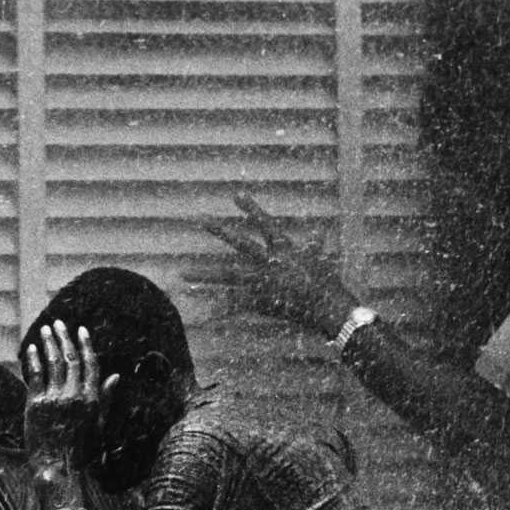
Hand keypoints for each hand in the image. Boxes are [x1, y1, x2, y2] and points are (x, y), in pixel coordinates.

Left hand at [22, 321, 114, 467]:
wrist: (59, 468)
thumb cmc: (81, 450)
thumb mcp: (99, 424)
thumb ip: (106, 398)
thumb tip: (115, 376)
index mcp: (92, 399)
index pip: (90, 364)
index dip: (85, 344)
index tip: (81, 330)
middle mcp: (75, 395)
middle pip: (70, 358)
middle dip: (64, 337)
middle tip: (58, 323)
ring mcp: (55, 399)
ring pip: (52, 363)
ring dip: (48, 343)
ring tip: (45, 330)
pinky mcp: (36, 404)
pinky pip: (35, 375)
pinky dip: (33, 359)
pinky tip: (31, 349)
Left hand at [197, 193, 362, 337]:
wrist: (328, 306)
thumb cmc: (328, 283)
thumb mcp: (321, 261)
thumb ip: (315, 247)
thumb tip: (319, 234)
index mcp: (283, 249)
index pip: (265, 224)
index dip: (252, 209)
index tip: (236, 194)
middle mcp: (268, 262)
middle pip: (239, 243)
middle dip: (219, 231)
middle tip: (200, 219)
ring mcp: (261, 281)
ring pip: (227, 275)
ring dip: (203, 275)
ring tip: (181, 273)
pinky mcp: (259, 301)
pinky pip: (235, 307)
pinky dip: (218, 311)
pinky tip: (200, 315)